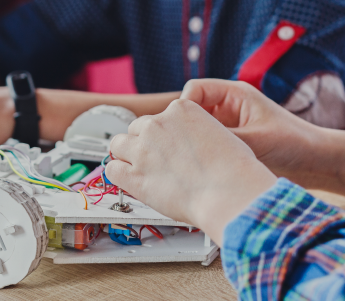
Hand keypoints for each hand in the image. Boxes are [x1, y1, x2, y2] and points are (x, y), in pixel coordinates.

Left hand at [106, 99, 276, 244]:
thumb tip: (188, 144)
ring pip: (118, 145)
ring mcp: (142, 149)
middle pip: (136, 128)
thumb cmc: (233, 168)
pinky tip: (131, 182)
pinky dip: (119, 176)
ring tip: (139, 170)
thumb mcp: (219, 133)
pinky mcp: (134, 174)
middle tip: (155, 161)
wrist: (228, 191)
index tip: (167, 147)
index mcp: (180, 109)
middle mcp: (157, 125)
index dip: (161, 134)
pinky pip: (112, 170)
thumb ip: (196, 132)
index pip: (158, 117)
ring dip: (126, 156)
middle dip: (143, 144)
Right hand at [179, 79, 323, 179]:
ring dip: (195, 144)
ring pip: (198, 131)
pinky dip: (203, 156)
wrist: (317, 163)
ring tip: (194, 161)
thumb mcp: (255, 139)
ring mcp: (229, 126)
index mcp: (236, 94)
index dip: (184, 107)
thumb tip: (190, 144)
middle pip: (192, 111)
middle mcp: (229, 108)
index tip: (182, 129)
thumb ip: (223, 138)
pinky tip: (203, 170)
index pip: (195, 90)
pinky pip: (208, 146)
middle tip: (182, 148)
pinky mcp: (232, 144)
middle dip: (185, 128)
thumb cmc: (294, 143)